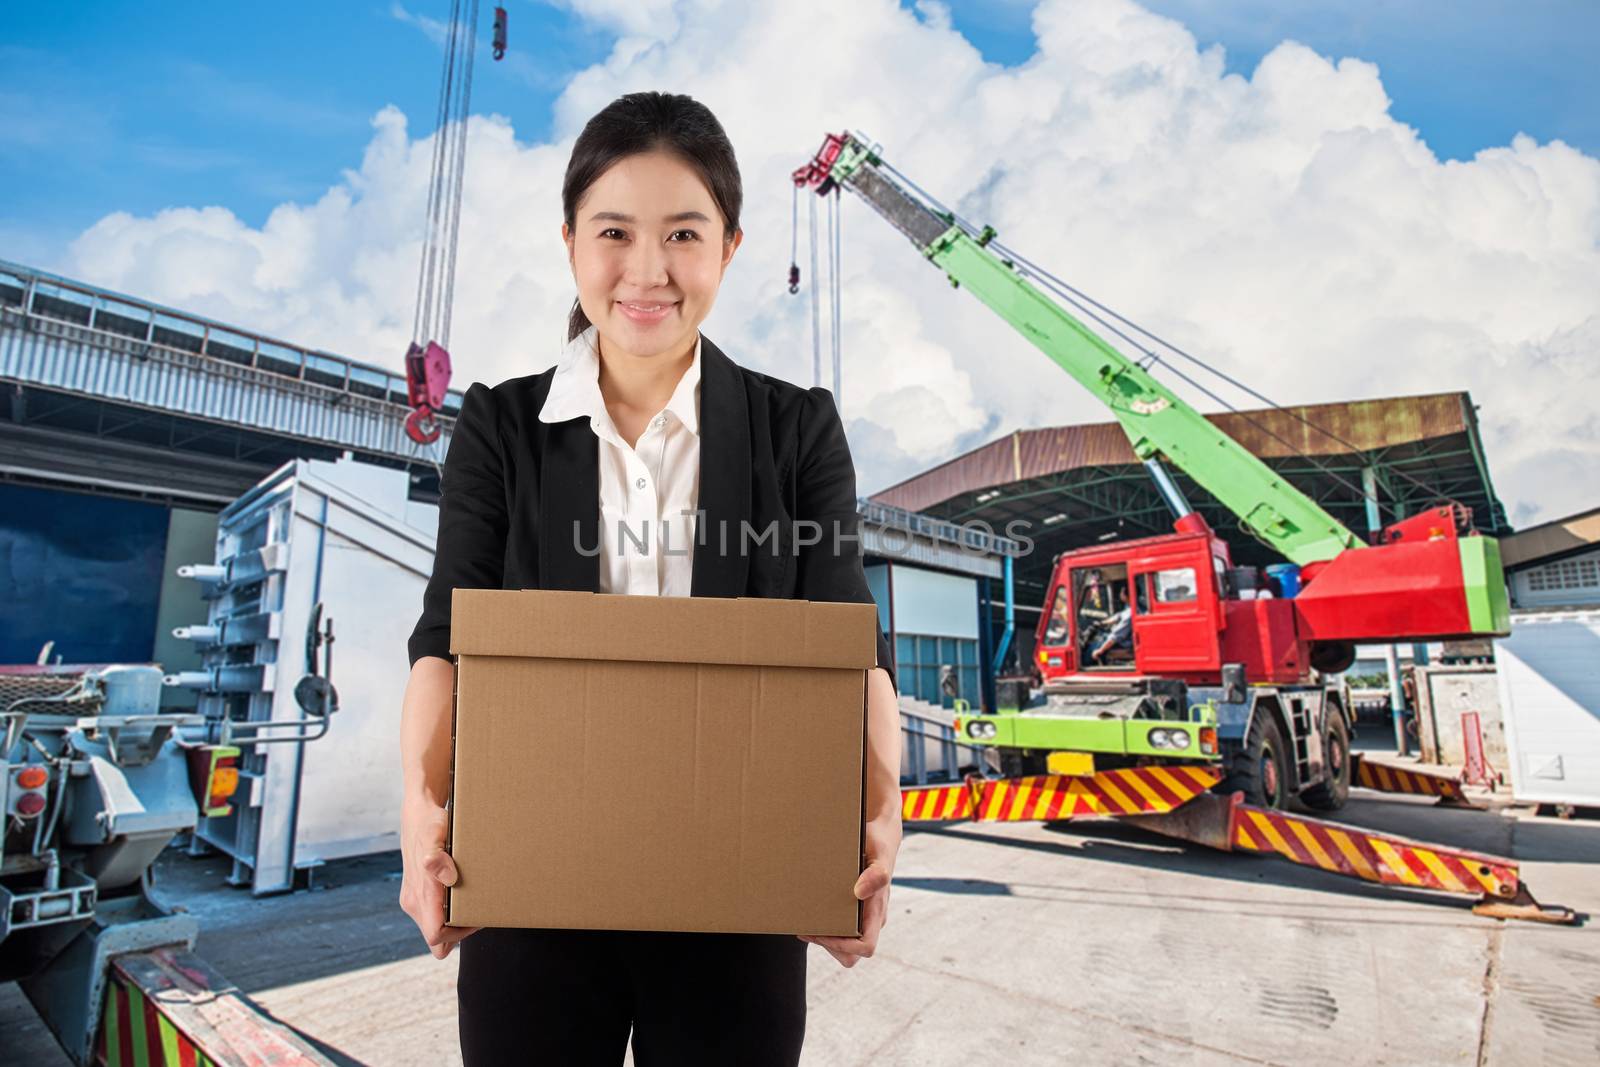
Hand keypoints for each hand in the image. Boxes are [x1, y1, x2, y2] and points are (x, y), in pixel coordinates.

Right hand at [399, 794, 479, 958]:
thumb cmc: (429, 823)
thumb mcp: (435, 834)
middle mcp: (413, 902)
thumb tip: (447, 878)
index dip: (459, 934)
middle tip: (478, 909)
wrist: (418, 813)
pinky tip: (462, 893)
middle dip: (459, 931)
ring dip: (454, 922)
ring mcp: (414, 899)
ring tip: (473, 900)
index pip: (436, 935)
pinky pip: (434, 917)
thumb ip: (437, 858)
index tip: (476, 916)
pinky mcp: (417, 894)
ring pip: (436, 929)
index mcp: (419, 894)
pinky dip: (448, 912)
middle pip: (438, 938)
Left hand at [798, 813, 900, 967]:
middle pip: (851, 955)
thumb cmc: (878, 845)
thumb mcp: (880, 855)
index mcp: (878, 911)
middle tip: (809, 930)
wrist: (878, 835)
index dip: (844, 947)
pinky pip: (840, 932)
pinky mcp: (853, 911)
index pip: (866, 947)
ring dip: (824, 940)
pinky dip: (824, 929)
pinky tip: (809, 916)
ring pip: (844, 947)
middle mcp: (871, 919)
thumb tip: (860, 892)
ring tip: (805, 924)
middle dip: (829, 947)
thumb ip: (876, 875)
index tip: (823, 932)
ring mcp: (863, 917)